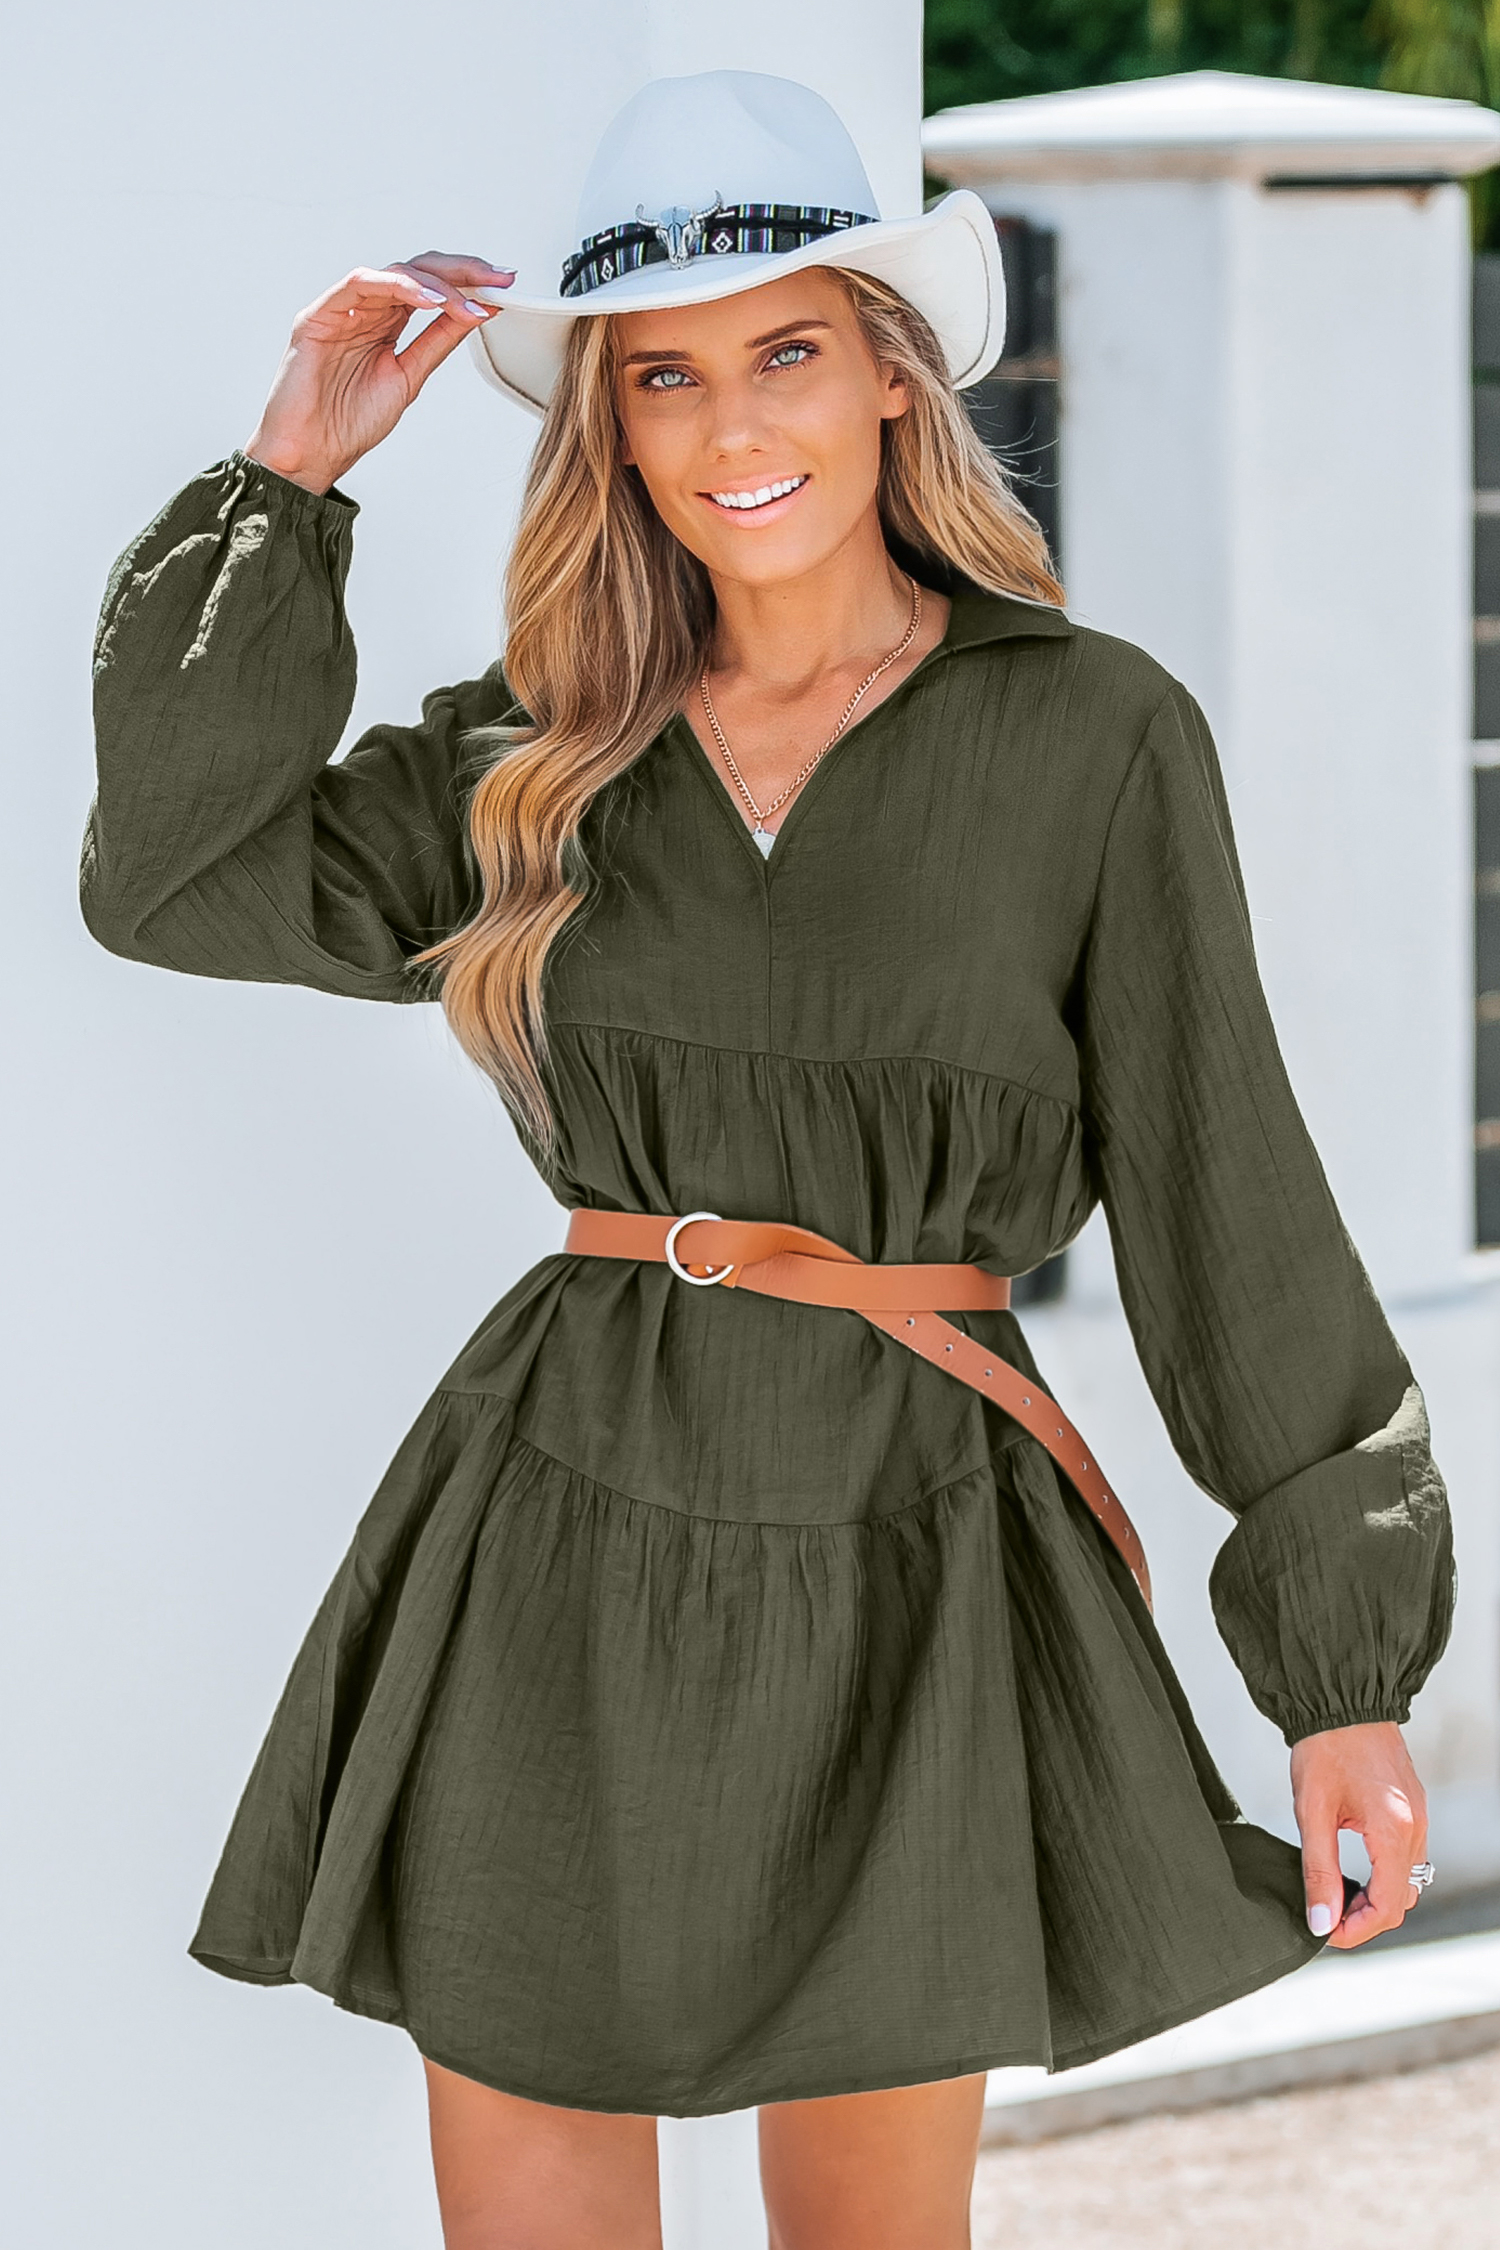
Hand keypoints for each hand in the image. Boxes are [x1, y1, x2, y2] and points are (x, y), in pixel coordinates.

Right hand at [243, 252, 515, 495]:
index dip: (468, 284)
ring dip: (437, 283)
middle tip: (498, 278)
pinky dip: (398, 287)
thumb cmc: (348, 423)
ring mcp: (342, 309)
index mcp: (386, 323)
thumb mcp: (409, 378)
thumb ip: (438, 342)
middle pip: (417, 271)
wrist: (310, 454)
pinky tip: (429, 299)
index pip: (431, 289)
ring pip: (394, 273)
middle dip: (462, 272)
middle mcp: (365, 310)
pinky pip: (360, 284)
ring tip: (467, 301)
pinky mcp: (319, 314)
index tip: (505, 287)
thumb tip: (477, 313)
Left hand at [1291, 1720, 1427, 1948]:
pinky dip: (1385, 1874)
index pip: (1387, 1906)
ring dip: (1377, 1898)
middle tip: (1328, 1919)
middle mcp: (1415, 1826)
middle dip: (1366, 1918)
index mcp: (1394, 1830)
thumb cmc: (1325, 1747)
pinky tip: (1355, 1871)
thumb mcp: (1312, 1812)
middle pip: (1402, 1899)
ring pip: (1408, 1880)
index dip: (1357, 1930)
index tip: (1326, 1934)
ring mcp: (1418, 1816)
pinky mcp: (1412, 1807)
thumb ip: (1318, 1870)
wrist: (1342, 1700)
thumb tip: (1320, 1920)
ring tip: (1338, 1897)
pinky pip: (1408, 1857)